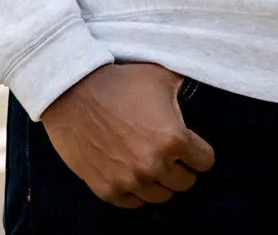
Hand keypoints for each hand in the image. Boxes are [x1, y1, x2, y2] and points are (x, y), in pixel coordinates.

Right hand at [40, 63, 215, 207]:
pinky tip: (132, 171)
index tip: (190, 145)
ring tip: (149, 161)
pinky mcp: (107, 189)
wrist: (72, 91)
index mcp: (173, 138)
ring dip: (159, 180)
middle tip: (168, 152)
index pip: (205, 162)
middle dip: (180, 166)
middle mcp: (154, 164)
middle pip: (185, 182)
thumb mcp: (160, 75)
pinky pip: (134, 202)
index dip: (199, 152)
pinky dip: (136, 190)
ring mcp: (129, 180)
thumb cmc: (119, 80)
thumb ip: (186, 87)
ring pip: (161, 196)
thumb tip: (205, 78)